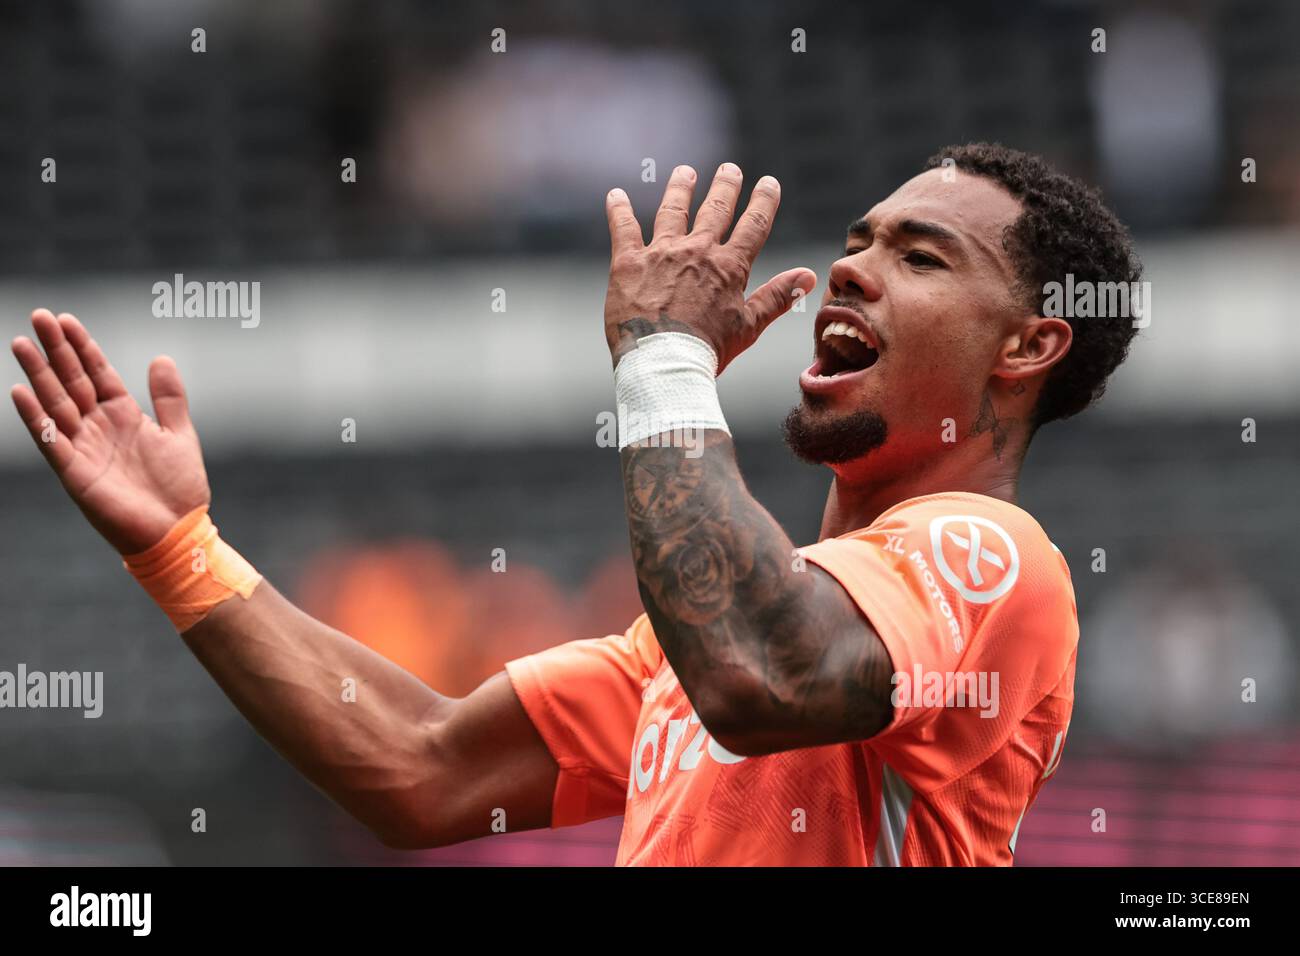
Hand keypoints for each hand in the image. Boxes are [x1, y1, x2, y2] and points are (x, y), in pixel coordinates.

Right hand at [10, 309, 210, 554]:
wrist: (178, 532)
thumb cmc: (180, 488)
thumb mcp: (179, 434)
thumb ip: (169, 398)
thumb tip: (162, 357)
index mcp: (123, 416)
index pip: (97, 373)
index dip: (83, 347)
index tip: (66, 319)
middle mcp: (99, 427)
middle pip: (72, 381)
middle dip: (56, 350)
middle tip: (39, 316)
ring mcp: (85, 448)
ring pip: (57, 403)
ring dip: (39, 374)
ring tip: (22, 343)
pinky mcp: (76, 473)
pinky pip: (52, 441)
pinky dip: (37, 418)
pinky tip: (22, 393)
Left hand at [603, 163, 816, 373]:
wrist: (663, 363)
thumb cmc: (707, 350)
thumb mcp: (749, 326)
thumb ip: (778, 296)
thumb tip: (809, 276)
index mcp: (728, 267)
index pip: (752, 225)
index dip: (763, 202)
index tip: (769, 183)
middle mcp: (696, 252)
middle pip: (714, 209)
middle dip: (725, 186)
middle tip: (730, 169)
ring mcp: (661, 254)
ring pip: (672, 211)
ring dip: (680, 189)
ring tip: (684, 172)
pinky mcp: (629, 263)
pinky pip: (623, 228)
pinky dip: (619, 209)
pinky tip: (616, 194)